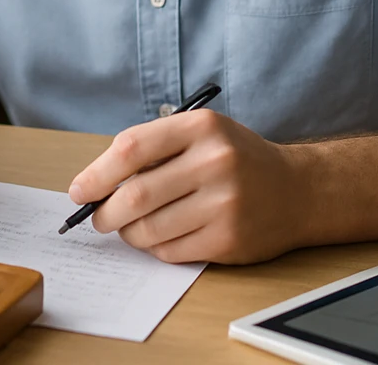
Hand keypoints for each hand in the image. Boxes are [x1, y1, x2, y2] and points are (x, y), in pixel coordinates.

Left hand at [68, 110, 307, 263]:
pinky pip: (171, 251)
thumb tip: (93, 183)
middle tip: (96, 218)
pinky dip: (155, 248)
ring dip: (128, 233)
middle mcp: (214, 162)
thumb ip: (153, 149)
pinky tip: (161, 237)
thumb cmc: (235, 159)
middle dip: (104, 212)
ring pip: (149, 229)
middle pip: (135, 195)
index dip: (96, 173)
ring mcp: (224, 203)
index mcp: (201, 127)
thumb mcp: (201, 134)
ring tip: (130, 227)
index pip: (131, 148)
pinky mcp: (229, 239)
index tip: (79, 190)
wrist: (297, 190)